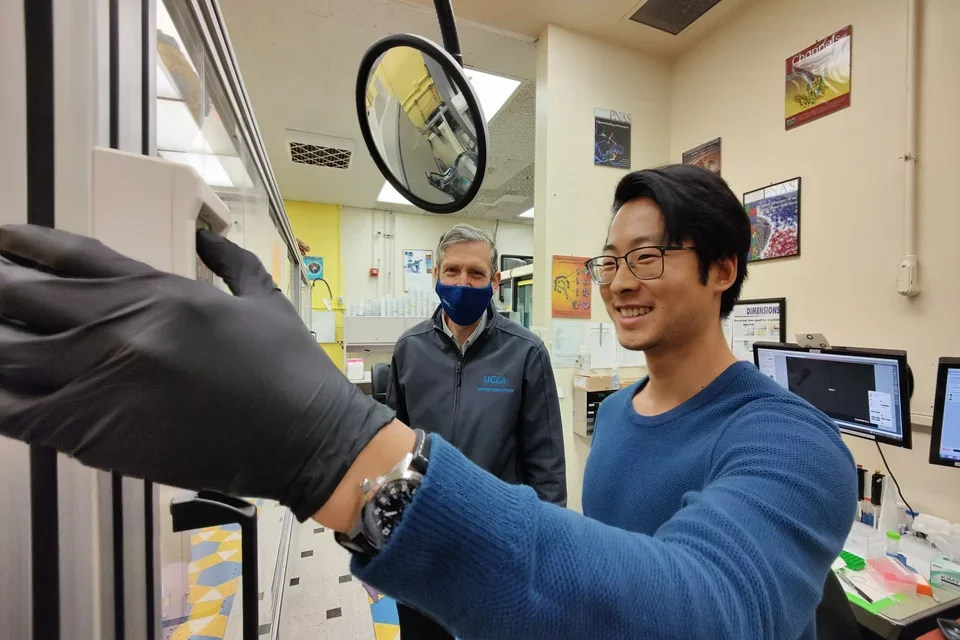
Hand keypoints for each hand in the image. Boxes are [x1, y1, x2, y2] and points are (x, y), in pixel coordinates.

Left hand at [0, 225, 395, 520]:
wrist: (305, 438)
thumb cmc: (290, 370)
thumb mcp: (264, 300)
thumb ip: (230, 260)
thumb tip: (207, 236)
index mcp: (161, 292)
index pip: (71, 255)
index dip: (24, 244)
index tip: (1, 240)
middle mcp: (121, 329)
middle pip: (20, 296)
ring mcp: (103, 382)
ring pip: (5, 355)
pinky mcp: (97, 436)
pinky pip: (18, 413)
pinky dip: (0, 399)